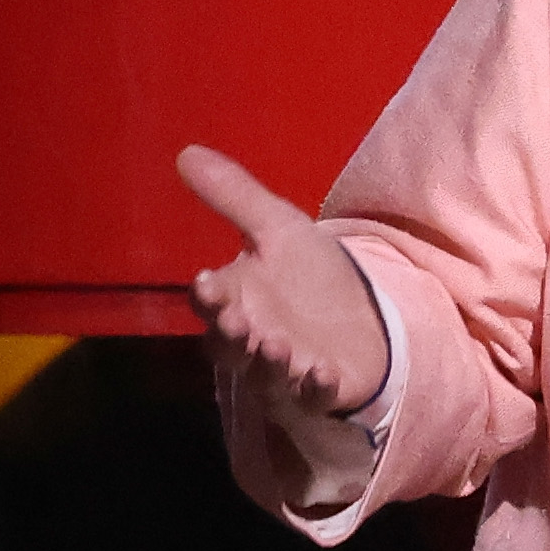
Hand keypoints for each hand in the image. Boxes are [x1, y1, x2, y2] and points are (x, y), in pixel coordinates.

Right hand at [177, 144, 388, 414]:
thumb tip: (187, 152)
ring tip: (279, 347)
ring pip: (266, 378)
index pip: (211, 304)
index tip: (207, 281)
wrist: (363, 312)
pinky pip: (314, 399)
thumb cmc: (309, 275)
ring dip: (269, 365)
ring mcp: (284, 374)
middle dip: (232, 337)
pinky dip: (316, 390)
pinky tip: (324, 374)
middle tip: (238, 321)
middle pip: (230, 349)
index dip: (208, 297)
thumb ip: (235, 196)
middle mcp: (251, 344)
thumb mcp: (278, 228)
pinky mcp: (321, 392)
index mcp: (234, 303)